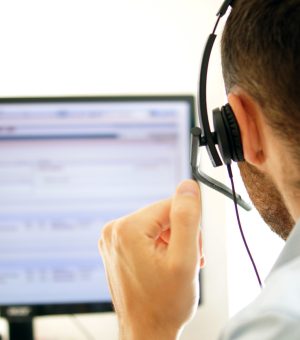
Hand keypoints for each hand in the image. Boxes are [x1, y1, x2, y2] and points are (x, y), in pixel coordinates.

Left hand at [98, 180, 201, 339]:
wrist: (146, 334)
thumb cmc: (164, 304)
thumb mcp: (184, 259)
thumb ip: (187, 218)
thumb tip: (188, 186)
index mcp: (127, 228)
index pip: (170, 205)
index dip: (189, 225)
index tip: (194, 247)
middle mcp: (114, 230)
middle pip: (162, 215)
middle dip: (180, 235)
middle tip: (188, 260)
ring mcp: (112, 240)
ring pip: (156, 226)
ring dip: (172, 242)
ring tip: (177, 267)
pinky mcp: (117, 248)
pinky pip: (145, 236)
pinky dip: (160, 247)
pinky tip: (166, 266)